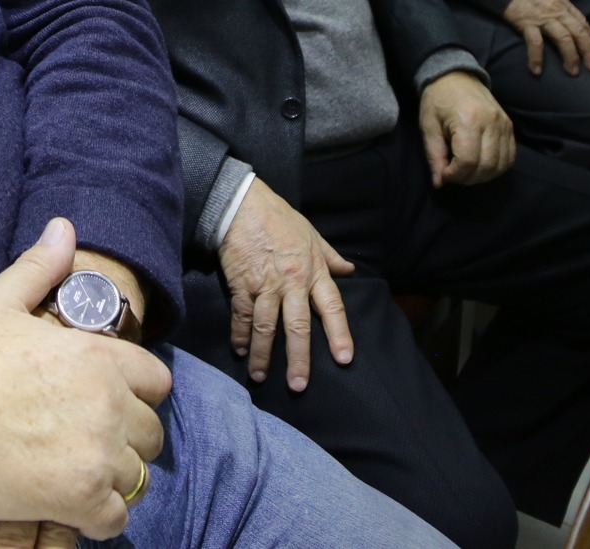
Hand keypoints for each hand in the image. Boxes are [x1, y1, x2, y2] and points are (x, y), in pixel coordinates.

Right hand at [0, 218, 168, 537]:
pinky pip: (114, 519)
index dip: (137, 394)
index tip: (111, 404)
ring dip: (112, 480)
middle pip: (152, 433)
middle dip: (127, 440)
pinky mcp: (77, 497)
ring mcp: (97, 452)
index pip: (156, 380)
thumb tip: (63, 228)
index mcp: (96, 357)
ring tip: (77, 477)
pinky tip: (69, 508)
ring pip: (137, 478)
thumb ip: (40, 267)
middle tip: (89, 445)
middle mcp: (108, 402)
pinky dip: (97, 518)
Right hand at [216, 179, 354, 390]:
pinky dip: (241, 335)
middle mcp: (292, 282)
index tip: (344, 359)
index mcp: (313, 270)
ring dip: (263, 355)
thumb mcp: (312, 234)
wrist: (242, 204)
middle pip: (298, 327)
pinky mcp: (242, 284)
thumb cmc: (279, 218)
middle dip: (299, 358)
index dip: (339, 334)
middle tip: (299, 385)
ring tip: (261, 377)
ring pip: (267, 327)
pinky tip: (241, 350)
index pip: (331, 307)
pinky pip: (242, 316)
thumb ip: (330, 256)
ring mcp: (266, 285)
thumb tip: (349, 270)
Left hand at [417, 71, 514, 186]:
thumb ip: (434, 156)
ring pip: (500, 165)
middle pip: (486, 166)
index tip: (444, 174)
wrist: (455, 76)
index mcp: (468, 120)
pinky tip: (481, 166)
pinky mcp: (510, 126)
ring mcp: (504, 124)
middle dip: (467, 178)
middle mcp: (491, 122)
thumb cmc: (438, 100)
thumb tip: (439, 183)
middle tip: (453, 174)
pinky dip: (496, 168)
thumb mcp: (428, 126)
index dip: (455, 175)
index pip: (468, 161)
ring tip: (466, 171)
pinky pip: (510, 157)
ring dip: (482, 176)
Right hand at [502, 0, 589, 76]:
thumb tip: (570, 24)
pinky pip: (535, 43)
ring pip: (564, 38)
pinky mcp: (526, 22)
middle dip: (589, 52)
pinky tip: (536, 71)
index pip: (583, 24)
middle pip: (579, 32)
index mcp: (564, 4)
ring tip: (572, 72)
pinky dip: (537, 58)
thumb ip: (561, 8)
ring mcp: (543, 17)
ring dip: (570, 57)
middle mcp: (558, 11)